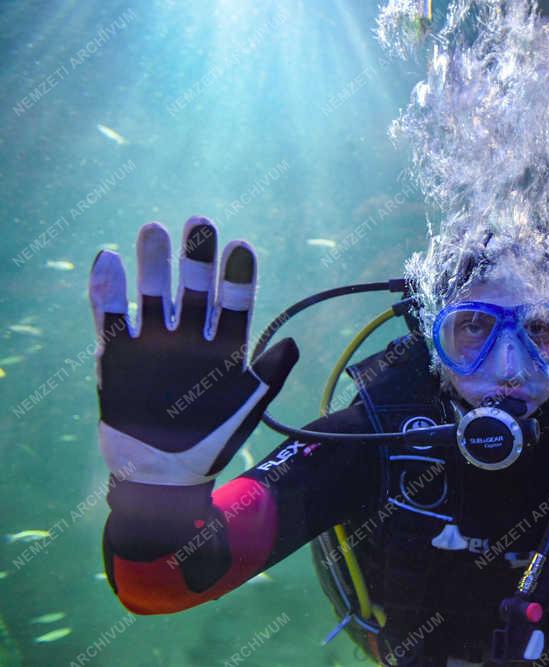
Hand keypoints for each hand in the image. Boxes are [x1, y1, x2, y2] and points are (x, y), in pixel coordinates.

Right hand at [89, 216, 297, 485]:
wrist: (165, 473)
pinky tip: (109, 260)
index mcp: (225, 345)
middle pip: (194, 289)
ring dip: (153, 264)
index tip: (241, 247)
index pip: (234, 303)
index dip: (237, 276)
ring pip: (154, 294)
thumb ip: (270, 375)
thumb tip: (292, 343)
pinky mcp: (119, 353)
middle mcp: (190, 336)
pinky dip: (107, 291)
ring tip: (154, 230)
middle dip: (196, 257)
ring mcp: (154, 341)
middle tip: (200, 224)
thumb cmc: (215, 438)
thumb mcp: (248, 406)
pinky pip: (111, 317)